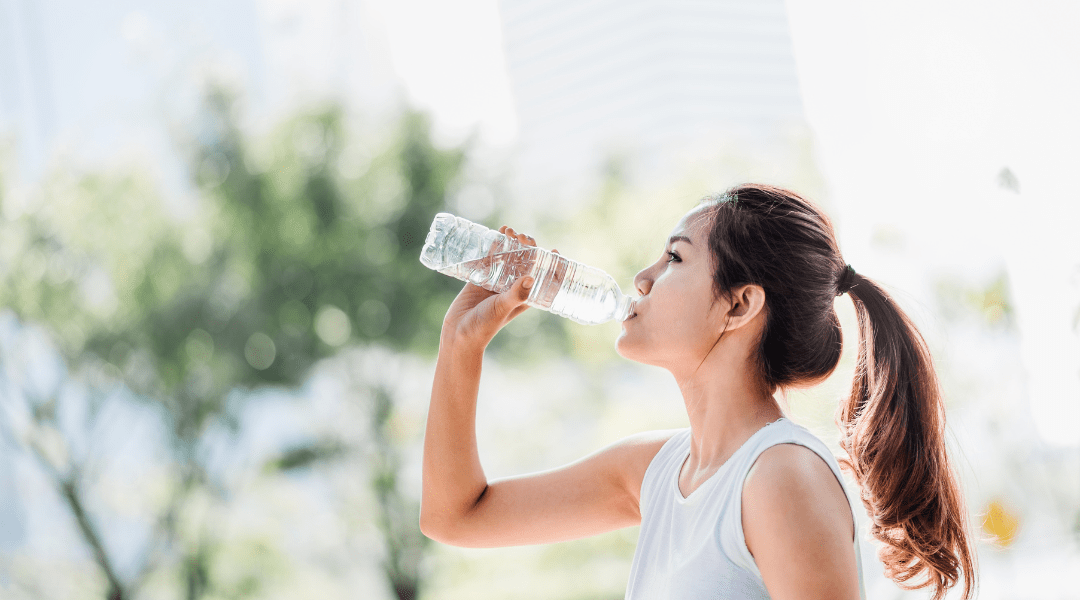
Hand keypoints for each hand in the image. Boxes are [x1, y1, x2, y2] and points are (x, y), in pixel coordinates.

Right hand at [440, 226, 557, 348]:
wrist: (458, 333)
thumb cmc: (484, 327)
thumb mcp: (502, 309)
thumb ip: (515, 294)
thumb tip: (530, 278)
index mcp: (524, 296)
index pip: (543, 278)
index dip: (551, 264)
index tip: (554, 250)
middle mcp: (512, 287)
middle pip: (525, 262)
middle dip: (527, 247)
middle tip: (522, 236)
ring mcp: (496, 282)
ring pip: (508, 258)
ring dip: (510, 243)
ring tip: (508, 230)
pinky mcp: (481, 278)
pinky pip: (489, 258)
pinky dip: (493, 246)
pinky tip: (494, 234)